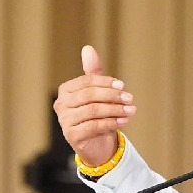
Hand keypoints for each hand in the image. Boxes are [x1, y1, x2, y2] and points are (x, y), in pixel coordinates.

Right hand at [54, 45, 136, 166]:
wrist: (96, 143)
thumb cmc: (96, 114)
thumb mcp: (97, 92)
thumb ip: (93, 72)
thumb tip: (88, 48)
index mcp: (65, 90)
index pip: (87, 82)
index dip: (106, 82)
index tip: (123, 86)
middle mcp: (61, 105)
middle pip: (90, 95)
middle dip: (113, 96)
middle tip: (130, 99)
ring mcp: (65, 121)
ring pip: (93, 111)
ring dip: (115, 110)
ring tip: (131, 110)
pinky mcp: (72, 136)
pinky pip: (94, 126)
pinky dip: (112, 123)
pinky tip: (124, 121)